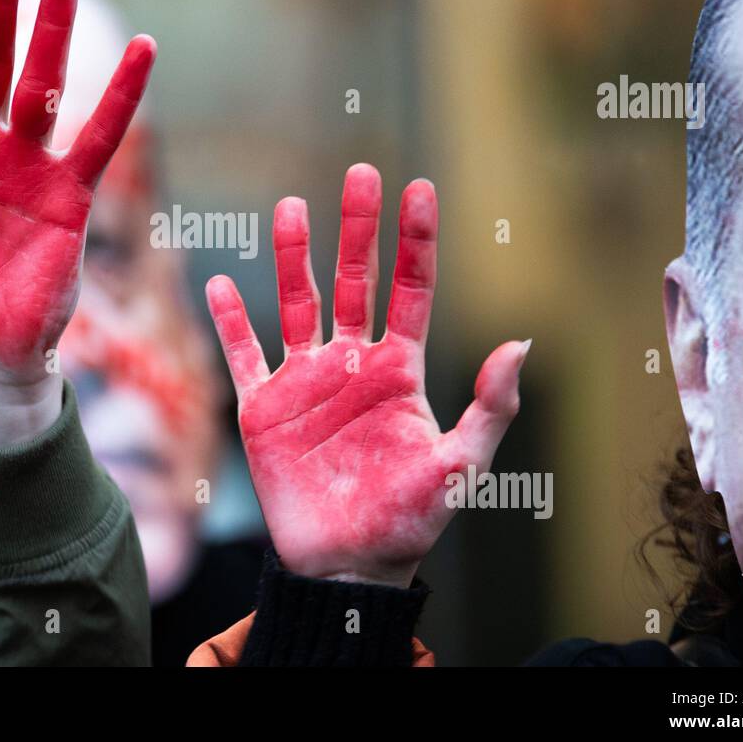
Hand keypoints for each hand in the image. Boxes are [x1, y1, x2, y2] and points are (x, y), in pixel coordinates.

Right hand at [206, 164, 529, 587]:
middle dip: (358, 228)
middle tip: (362, 173)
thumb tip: (522, 344)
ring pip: (298, 303)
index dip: (415, 241)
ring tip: (290, 207)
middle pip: (355, 280)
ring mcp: (305, 381)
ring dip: (293, 257)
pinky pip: (244, 355)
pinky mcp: (263, 409)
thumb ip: (490, 407)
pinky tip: (220, 284)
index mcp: (400, 371)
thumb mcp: (462, 467)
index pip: (411, 290)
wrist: (347, 568)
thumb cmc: (410, 520)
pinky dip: (231, 321)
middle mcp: (352, 363)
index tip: (418, 188)